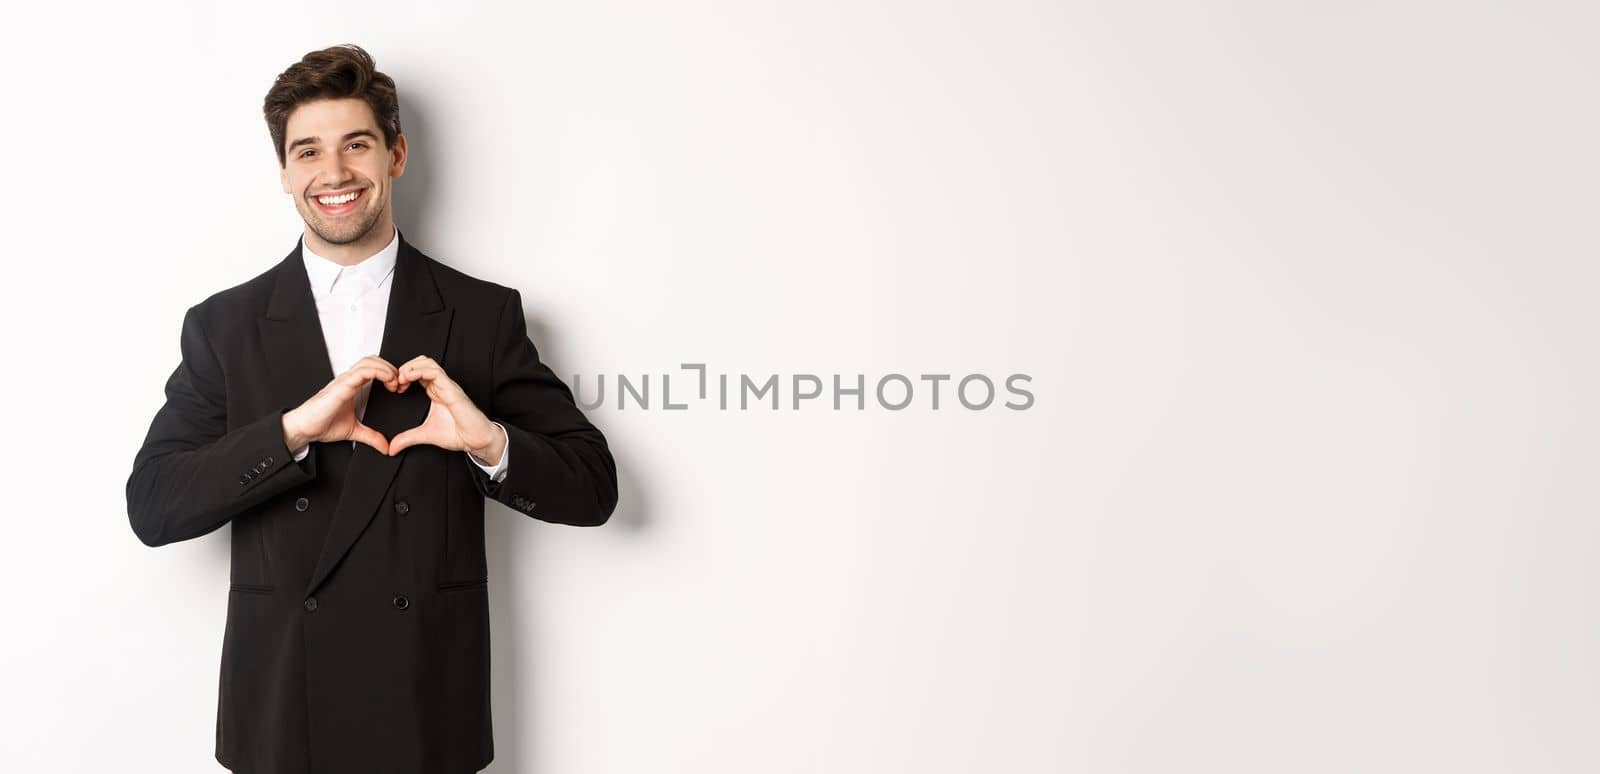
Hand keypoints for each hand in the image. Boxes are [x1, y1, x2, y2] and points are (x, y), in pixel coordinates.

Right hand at [283, 355, 400, 454]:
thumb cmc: (321, 424)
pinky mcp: (342, 385)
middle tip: (400, 384)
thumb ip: (371, 437)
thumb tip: (386, 447)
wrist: (304, 428)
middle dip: (390, 367)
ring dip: (387, 368)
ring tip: (394, 382)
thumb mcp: (354, 431)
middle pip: (373, 360)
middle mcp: (348, 380)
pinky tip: (387, 381)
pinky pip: (363, 371)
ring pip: (369, 361)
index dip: (389, 372)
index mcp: (352, 386)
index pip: (373, 367)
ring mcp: (345, 380)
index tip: (398, 387)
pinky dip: (380, 372)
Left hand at [386, 355, 503, 461]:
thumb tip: (392, 448)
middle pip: (422, 362)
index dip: (403, 375)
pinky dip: (419, 371)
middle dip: (405, 367)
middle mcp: (441, 386)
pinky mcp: (451, 389)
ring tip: (401, 378)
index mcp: (435, 392)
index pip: (418, 372)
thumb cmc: (458, 434)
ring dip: (411, 366)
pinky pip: (435, 371)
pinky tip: (409, 379)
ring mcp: (446, 385)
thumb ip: (408, 438)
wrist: (476, 440)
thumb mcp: (425, 435)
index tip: (395, 388)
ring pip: (427, 362)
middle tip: (396, 382)